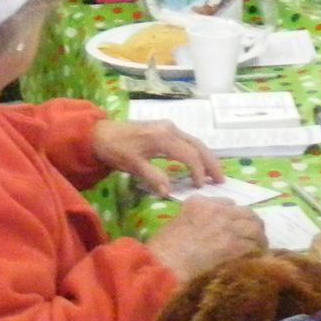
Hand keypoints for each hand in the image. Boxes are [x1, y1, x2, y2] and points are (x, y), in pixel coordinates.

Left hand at [91, 118, 222, 195]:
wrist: (99, 133)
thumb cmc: (115, 149)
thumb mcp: (132, 165)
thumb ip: (152, 177)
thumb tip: (169, 192)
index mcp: (164, 137)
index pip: (190, 155)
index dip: (198, 172)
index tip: (201, 188)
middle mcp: (170, 129)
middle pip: (198, 146)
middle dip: (211, 163)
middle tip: (221, 181)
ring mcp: (169, 127)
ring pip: (194, 142)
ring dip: (206, 158)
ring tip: (214, 174)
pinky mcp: (165, 129)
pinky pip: (187, 141)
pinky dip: (196, 153)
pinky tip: (198, 164)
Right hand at [147, 197, 266, 281]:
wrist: (163, 268)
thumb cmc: (161, 253)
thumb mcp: (175, 226)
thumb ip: (194, 222)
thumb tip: (208, 233)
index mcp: (199, 204)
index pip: (227, 204)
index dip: (233, 217)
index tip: (234, 229)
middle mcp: (217, 211)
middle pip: (246, 213)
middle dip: (251, 225)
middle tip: (252, 239)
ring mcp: (228, 227)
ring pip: (255, 228)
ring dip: (258, 239)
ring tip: (257, 251)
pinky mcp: (236, 246)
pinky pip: (256, 246)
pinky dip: (258, 253)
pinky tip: (255, 261)